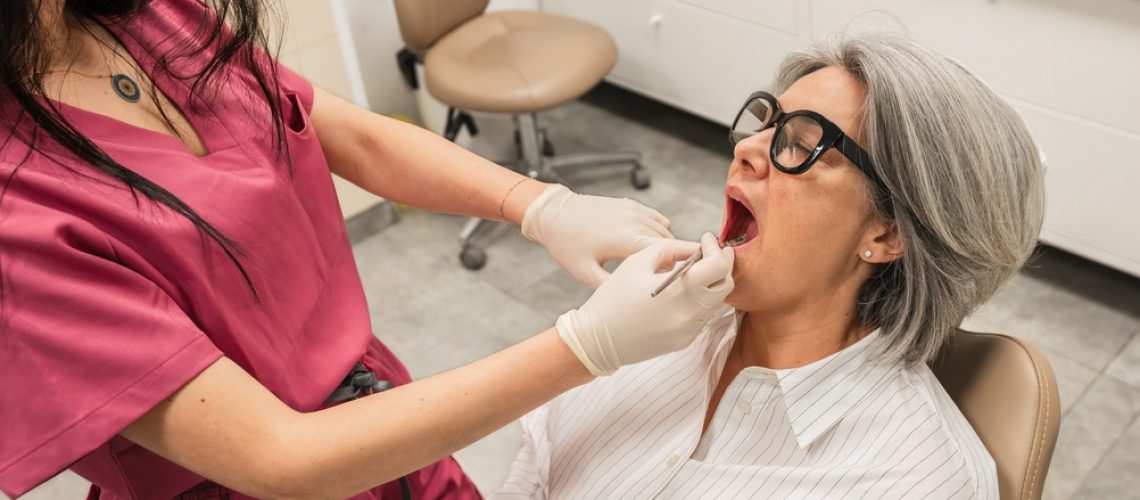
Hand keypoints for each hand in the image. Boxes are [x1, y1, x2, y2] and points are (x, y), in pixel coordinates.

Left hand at [522, 184, 671, 287]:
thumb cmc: (566, 243)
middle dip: (670, 258)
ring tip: (652, 261)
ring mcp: (633, 211)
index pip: (666, 252)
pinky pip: (656, 217)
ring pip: (664, 230)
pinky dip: (659, 230)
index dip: (674, 266)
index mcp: (626, 240)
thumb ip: (610, 286)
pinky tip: (648, 241)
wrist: (554, 214)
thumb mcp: (584, 273)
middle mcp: (634, 222)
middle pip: (668, 242)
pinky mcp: (630, 205)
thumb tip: (629, 298)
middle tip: (660, 275)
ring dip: (664, 245)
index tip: (674, 279)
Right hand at [555, 233, 733, 375]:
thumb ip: (672, 248)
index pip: (719, 266)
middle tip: (707, 253)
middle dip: (721, 265)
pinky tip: (679, 294)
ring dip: (709, 284)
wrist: (596, 341)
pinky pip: (702, 316)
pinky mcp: (684, 341)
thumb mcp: (637, 262)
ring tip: (691, 272)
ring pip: (715, 301)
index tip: (706, 240)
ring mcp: (689, 330)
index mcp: (680, 291)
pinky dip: (698, 301)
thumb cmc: (613, 298)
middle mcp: (690, 313)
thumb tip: (696, 247)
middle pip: (725, 285)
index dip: (716, 248)